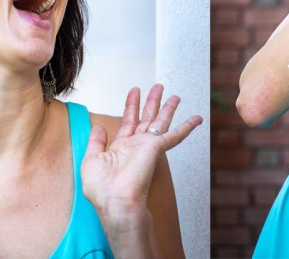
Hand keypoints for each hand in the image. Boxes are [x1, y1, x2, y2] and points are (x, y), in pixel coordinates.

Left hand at [81, 85, 202, 224]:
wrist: (116, 202)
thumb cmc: (102, 190)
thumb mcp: (91, 160)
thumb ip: (96, 142)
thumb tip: (98, 126)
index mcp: (120, 148)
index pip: (128, 122)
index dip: (131, 105)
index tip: (135, 91)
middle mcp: (136, 146)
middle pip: (146, 118)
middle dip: (152, 102)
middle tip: (158, 87)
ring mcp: (147, 147)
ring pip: (160, 122)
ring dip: (168, 108)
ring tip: (175, 95)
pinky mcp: (156, 149)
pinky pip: (174, 135)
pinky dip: (187, 127)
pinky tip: (196, 119)